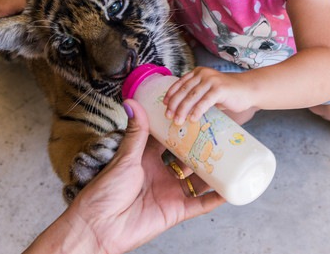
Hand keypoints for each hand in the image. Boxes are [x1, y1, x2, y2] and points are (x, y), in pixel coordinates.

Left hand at [23, 99, 223, 253]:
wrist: (98, 226)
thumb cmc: (105, 191)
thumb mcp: (125, 158)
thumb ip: (135, 133)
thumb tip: (133, 103)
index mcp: (146, 159)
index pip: (169, 140)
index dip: (183, 128)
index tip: (197, 115)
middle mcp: (160, 174)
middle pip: (187, 158)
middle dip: (203, 147)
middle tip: (221, 133)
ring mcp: (169, 192)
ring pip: (198, 179)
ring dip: (213, 170)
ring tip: (232, 155)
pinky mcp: (176, 211)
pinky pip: (200, 204)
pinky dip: (216, 197)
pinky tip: (230, 188)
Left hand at [163, 67, 252, 124]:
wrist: (248, 90)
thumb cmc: (227, 93)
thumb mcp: (208, 90)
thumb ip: (196, 94)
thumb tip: (179, 110)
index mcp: (198, 72)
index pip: (180, 83)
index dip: (171, 94)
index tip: (164, 105)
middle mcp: (203, 74)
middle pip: (184, 90)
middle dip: (174, 105)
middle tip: (168, 117)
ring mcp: (212, 80)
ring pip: (192, 96)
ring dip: (183, 110)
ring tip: (178, 121)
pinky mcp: (220, 89)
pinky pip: (205, 101)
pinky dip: (197, 111)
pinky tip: (193, 119)